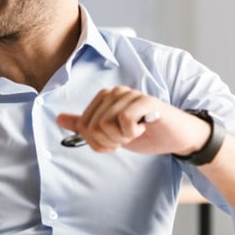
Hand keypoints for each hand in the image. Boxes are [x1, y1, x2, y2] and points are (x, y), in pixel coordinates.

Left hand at [56, 86, 208, 154]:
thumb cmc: (145, 134)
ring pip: (106, 124)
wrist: (176, 138)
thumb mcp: (111, 133)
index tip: (114, 142)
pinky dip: (133, 132)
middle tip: (127, 138)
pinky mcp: (145, 101)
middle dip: (109, 142)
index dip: (97, 142)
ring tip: (136, 132)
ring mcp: (130, 95)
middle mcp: (114, 92)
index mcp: (103, 98)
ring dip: (121, 138)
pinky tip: (144, 127)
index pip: (83, 126)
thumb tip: (58, 119)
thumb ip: (86, 125)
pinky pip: (124, 121)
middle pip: (92, 127)